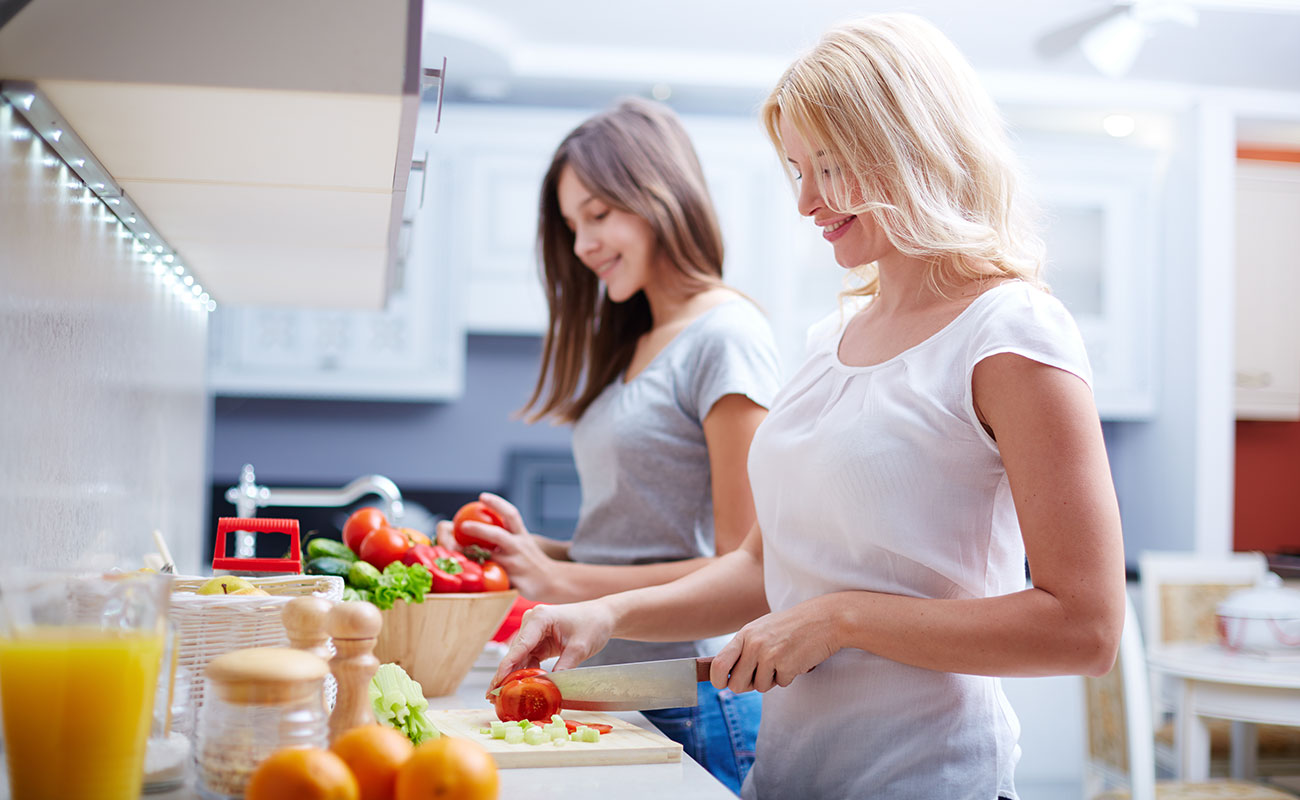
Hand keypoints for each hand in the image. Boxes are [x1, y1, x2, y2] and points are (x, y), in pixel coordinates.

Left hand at [437, 492, 562, 599]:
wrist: (552, 581)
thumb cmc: (530, 560)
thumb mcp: (523, 542)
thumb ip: (505, 533)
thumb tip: (475, 522)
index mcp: (521, 535)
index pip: (511, 514)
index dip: (497, 503)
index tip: (482, 496)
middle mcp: (520, 548)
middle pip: (498, 535)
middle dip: (478, 529)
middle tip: (461, 525)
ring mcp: (516, 566)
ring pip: (492, 559)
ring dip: (473, 554)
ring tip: (456, 549)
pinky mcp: (515, 583)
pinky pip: (493, 579)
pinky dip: (480, 575)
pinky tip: (464, 572)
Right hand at [488, 600, 615, 690]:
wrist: (603, 616)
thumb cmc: (593, 624)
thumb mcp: (580, 648)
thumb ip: (563, 668)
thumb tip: (549, 688)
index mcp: (539, 618)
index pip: (519, 646)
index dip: (505, 668)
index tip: (496, 685)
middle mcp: (532, 623)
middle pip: (514, 653)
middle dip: (504, 676)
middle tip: (494, 698)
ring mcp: (534, 631)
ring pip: (519, 659)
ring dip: (513, 677)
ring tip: (504, 698)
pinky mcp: (539, 640)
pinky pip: (528, 660)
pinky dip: (526, 674)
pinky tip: (522, 689)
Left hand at [709, 596, 840, 692]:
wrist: (825, 619)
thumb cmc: (792, 626)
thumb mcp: (762, 630)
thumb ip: (744, 648)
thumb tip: (726, 675)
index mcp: (745, 634)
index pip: (718, 664)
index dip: (717, 680)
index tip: (723, 684)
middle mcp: (754, 644)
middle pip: (736, 685)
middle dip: (748, 686)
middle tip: (763, 674)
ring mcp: (769, 655)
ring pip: (760, 687)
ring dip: (773, 680)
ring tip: (783, 660)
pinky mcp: (787, 665)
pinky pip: (781, 684)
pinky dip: (789, 676)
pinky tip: (796, 659)